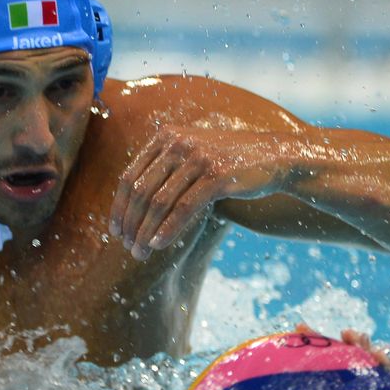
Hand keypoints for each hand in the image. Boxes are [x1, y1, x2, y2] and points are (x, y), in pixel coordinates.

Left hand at [109, 126, 292, 259]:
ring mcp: (197, 157)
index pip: (130, 177)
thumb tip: (132, 206)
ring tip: (140, 252)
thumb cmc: (228, 162)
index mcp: (165, 137)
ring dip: (145, 232)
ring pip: (159, 202)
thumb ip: (164, 171)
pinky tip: (158, 245)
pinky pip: (183, 208)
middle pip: (141, 191)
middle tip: (126, 246)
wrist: (274, 156)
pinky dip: (168, 229)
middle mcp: (177, 143)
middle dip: (130, 223)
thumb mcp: (192, 156)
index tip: (115, 231)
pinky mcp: (216, 175)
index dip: (119, 207)